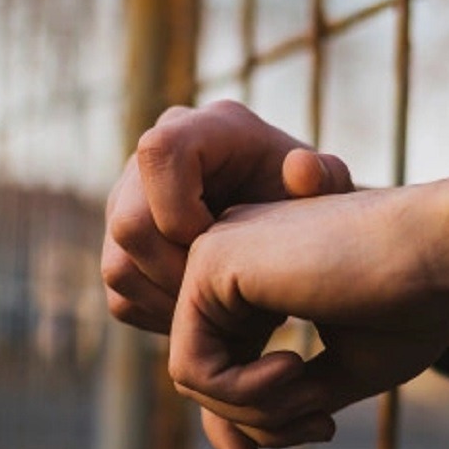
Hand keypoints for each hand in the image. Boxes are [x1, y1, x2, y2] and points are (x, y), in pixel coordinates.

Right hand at [101, 100, 353, 332]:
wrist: (286, 231)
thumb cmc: (307, 203)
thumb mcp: (328, 187)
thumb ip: (327, 177)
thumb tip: (300, 169)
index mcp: (199, 130)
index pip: (158, 153)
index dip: (182, 207)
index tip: (223, 243)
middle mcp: (147, 165)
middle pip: (129, 223)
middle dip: (181, 274)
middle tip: (232, 299)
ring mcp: (127, 207)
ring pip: (119, 268)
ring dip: (174, 304)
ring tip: (228, 313)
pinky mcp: (121, 252)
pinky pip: (121, 297)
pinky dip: (165, 318)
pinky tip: (211, 316)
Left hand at [168, 186, 448, 448]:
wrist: (447, 251)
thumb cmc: (411, 306)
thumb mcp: (338, 375)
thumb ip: (282, 405)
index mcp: (258, 278)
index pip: (226, 366)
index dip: (260, 421)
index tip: (322, 432)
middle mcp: (228, 261)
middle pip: (205, 377)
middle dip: (258, 422)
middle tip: (322, 425)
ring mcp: (213, 256)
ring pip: (193, 377)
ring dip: (254, 412)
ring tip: (313, 396)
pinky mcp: (210, 262)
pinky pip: (190, 366)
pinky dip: (240, 393)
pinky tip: (294, 369)